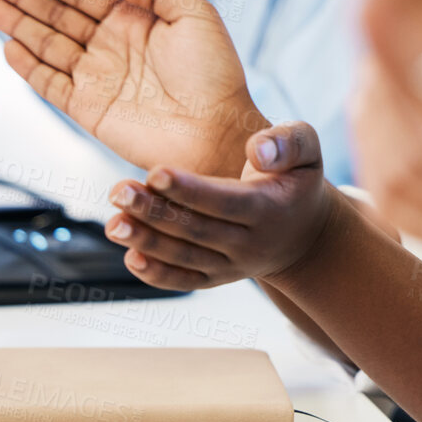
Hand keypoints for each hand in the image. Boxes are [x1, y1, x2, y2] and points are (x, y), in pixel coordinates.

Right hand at [0, 0, 268, 175]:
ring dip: (17, 23)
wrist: (217, 131)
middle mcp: (111, 44)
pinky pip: (50, 84)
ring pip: (47, 44)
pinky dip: (28, 67)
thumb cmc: (215, 74)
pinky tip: (7, 46)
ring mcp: (97, 76)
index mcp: (135, 19)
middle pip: (57, 13)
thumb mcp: (196, 15)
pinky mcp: (88, 108)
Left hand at [103, 122, 343, 291]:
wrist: (305, 235)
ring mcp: (232, 265)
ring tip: (113, 224)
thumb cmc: (297, 182)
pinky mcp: (216, 278)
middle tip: (118, 191)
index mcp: (270, 208)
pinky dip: (156, 274)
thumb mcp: (307, 152)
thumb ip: (289, 141)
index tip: (154, 173)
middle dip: (154, 212)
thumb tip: (258, 152)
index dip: (189, 190)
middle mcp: (250, 243)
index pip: (225, 202)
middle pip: (197, 230)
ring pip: (185, 257)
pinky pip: (184, 280)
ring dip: (146, 242)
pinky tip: (130, 256)